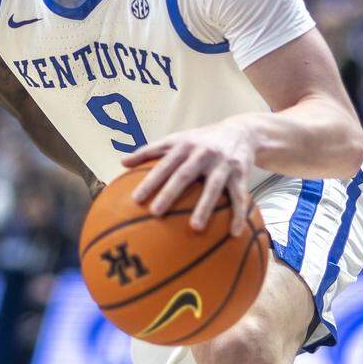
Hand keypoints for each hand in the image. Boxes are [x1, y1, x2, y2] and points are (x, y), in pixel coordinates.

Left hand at [123, 118, 254, 236]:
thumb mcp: (176, 139)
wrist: (240, 131)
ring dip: (204, 207)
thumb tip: (121, 162)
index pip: (162, 165)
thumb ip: (150, 150)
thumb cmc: (200, 140)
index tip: (135, 200)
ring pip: (213, 187)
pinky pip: (239, 196)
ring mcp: (222, 162)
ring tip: (194, 228)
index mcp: (183, 146)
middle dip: (169, 193)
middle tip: (155, 213)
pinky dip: (238, 214)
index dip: (149, 181)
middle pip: (184, 175)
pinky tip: (233, 233)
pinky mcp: (241, 172)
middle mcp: (202, 152)